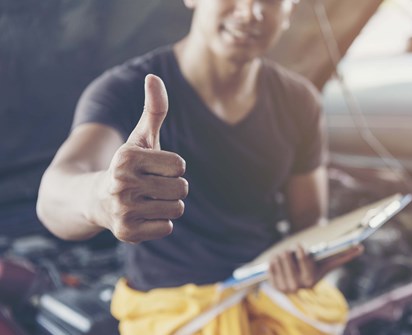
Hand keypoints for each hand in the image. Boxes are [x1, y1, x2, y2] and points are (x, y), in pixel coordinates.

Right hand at [98, 74, 187, 242]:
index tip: (153, 168)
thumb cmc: (126, 165)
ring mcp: (123, 210)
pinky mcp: (127, 233)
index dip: (172, 167)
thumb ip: (154, 109)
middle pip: (182, 189)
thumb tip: (154, 76)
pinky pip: (167, 228)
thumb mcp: (140, 137)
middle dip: (172, 186)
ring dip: (167, 204)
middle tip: (150, 186)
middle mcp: (122, 184)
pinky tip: (142, 214)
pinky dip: (159, 222)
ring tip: (146, 199)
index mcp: (126, 157)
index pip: (180, 166)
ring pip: (177, 209)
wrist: (93, 199)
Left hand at [268, 244, 362, 292]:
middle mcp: (298, 287)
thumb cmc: (317, 266)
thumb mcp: (327, 262)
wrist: (301, 279)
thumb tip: (361, 248)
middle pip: (288, 264)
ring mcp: (285, 288)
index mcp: (311, 281)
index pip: (304, 266)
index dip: (301, 255)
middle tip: (289, 248)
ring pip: (279, 265)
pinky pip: (270, 271)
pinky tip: (275, 260)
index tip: (299, 245)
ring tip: (282, 254)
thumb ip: (343, 256)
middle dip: (288, 255)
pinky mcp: (275, 286)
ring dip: (280, 258)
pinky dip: (272, 264)